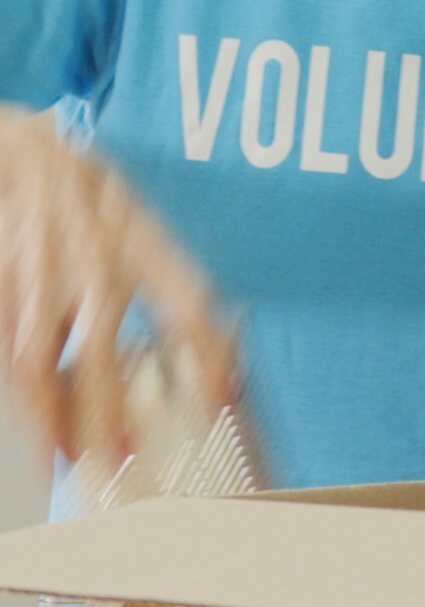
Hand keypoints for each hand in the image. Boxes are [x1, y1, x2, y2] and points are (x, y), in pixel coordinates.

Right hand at [0, 109, 235, 473]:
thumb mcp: (132, 221)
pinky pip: (8, 342)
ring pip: (41, 353)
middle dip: (107, 407)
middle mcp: (92, 251)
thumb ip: (161, 277)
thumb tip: (214, 342)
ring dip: (52, 414)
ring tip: (66, 459)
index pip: (186, 297)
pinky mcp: (0, 274)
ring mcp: (39, 264)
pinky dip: (20, 390)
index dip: (207, 350)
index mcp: (141, 237)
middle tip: (118, 458)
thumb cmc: (84, 193)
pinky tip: (32, 425)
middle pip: (102, 340)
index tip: (221, 398)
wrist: (18, 146)